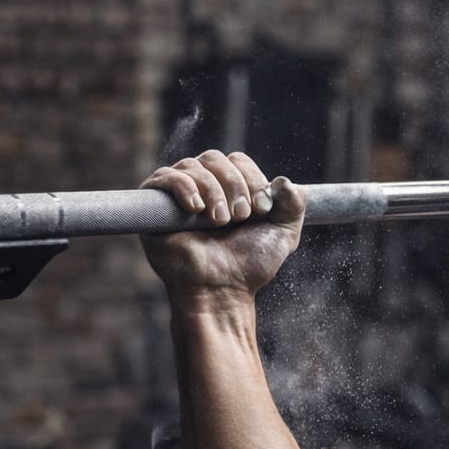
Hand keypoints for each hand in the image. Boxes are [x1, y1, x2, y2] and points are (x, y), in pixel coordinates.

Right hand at [140, 150, 305, 310]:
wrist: (222, 291)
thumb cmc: (248, 265)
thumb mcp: (283, 234)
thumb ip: (293, 205)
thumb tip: (285, 180)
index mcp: (230, 188)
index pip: (237, 160)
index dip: (251, 178)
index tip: (261, 210)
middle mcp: (203, 187)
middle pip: (214, 158)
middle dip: (233, 184)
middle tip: (241, 217)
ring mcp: (178, 196)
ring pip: (192, 166)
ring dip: (213, 191)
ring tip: (220, 222)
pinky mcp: (155, 208)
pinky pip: (164, 177)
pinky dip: (183, 187)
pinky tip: (196, 209)